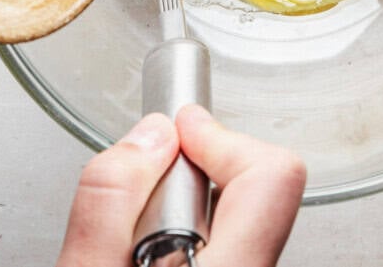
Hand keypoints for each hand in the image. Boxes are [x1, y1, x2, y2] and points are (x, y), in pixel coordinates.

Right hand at [58, 105, 305, 266]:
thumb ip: (110, 204)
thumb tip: (148, 135)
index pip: (272, 173)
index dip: (218, 135)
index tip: (177, 128)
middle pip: (256, 182)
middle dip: (193, 169)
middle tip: (143, 193)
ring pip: (239, 210)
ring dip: (185, 204)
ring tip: (135, 237)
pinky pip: (230, 233)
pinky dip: (187, 228)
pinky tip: (146, 253)